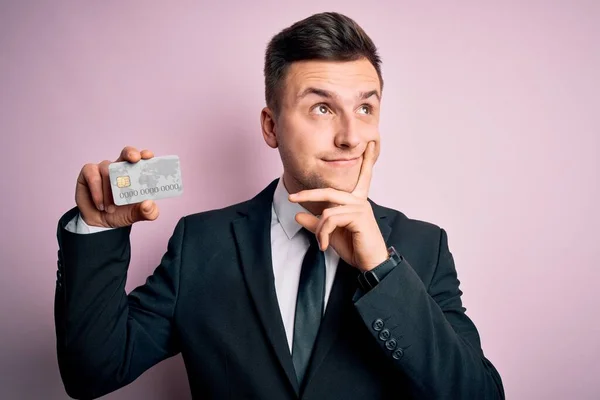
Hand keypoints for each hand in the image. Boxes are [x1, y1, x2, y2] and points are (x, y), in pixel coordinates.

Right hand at [75, 146, 159, 227]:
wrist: (100, 223)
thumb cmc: (121, 213)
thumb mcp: (137, 215)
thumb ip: (148, 212)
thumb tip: (150, 204)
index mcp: (136, 174)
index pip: (143, 160)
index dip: (145, 155)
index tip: (148, 156)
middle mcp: (120, 168)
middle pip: (126, 153)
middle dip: (131, 153)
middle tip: (135, 159)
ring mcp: (104, 168)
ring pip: (108, 171)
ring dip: (110, 192)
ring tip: (111, 209)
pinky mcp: (89, 172)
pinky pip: (93, 177)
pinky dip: (97, 192)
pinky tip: (100, 205)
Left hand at [289, 141, 388, 271]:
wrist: (371, 264)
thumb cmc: (355, 248)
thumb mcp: (330, 234)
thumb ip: (315, 224)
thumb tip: (298, 215)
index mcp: (357, 201)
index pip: (363, 176)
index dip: (368, 160)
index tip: (372, 144)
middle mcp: (360, 200)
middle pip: (329, 191)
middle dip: (308, 194)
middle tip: (291, 198)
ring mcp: (360, 207)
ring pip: (327, 210)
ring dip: (319, 229)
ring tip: (321, 243)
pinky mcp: (359, 216)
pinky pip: (330, 219)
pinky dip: (323, 233)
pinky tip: (325, 245)